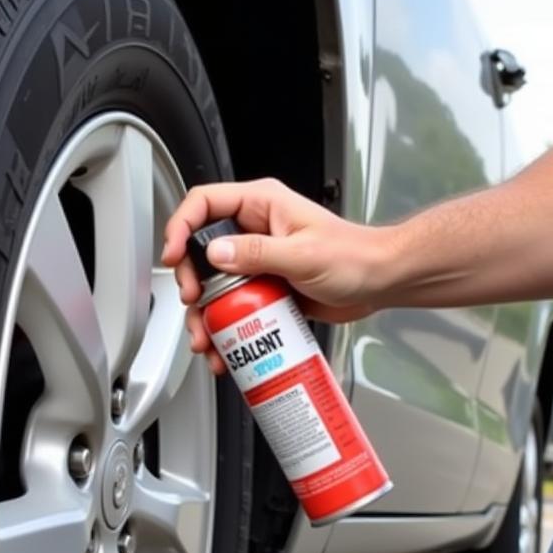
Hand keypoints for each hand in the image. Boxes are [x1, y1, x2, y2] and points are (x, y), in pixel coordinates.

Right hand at [162, 179, 384, 371]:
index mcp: (261, 206)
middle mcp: (254, 231)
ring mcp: (257, 261)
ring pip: (213, 286)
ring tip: (207, 339)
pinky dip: (224, 330)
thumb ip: (257, 252)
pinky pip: (233, 308)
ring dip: (204, 315)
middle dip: (191, 282)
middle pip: (200, 251)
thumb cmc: (355, 257)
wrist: (379, 282)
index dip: (181, 227)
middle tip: (194, 302)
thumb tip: (217, 254)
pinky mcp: (263, 288)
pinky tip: (224, 348)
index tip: (173, 256)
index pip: (204, 203)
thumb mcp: (303, 254)